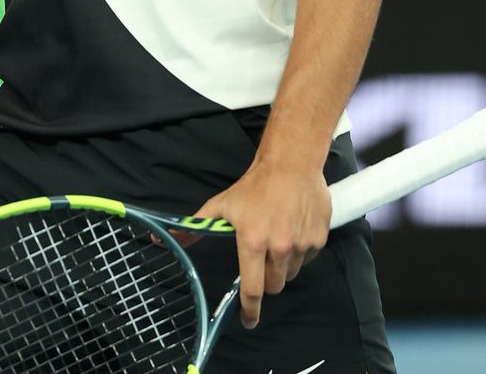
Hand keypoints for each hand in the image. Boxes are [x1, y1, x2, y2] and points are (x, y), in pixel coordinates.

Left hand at [193, 160, 329, 328]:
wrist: (291, 164)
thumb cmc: (254, 185)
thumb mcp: (222, 205)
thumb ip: (197, 226)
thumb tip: (167, 237)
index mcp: (253, 242)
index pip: (252, 289)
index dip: (250, 310)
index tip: (248, 321)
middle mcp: (279, 247)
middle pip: (273, 286)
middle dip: (265, 280)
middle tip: (260, 259)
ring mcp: (301, 244)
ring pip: (290, 273)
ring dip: (282, 265)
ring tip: (276, 237)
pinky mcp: (318, 239)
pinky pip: (306, 258)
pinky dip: (298, 252)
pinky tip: (292, 230)